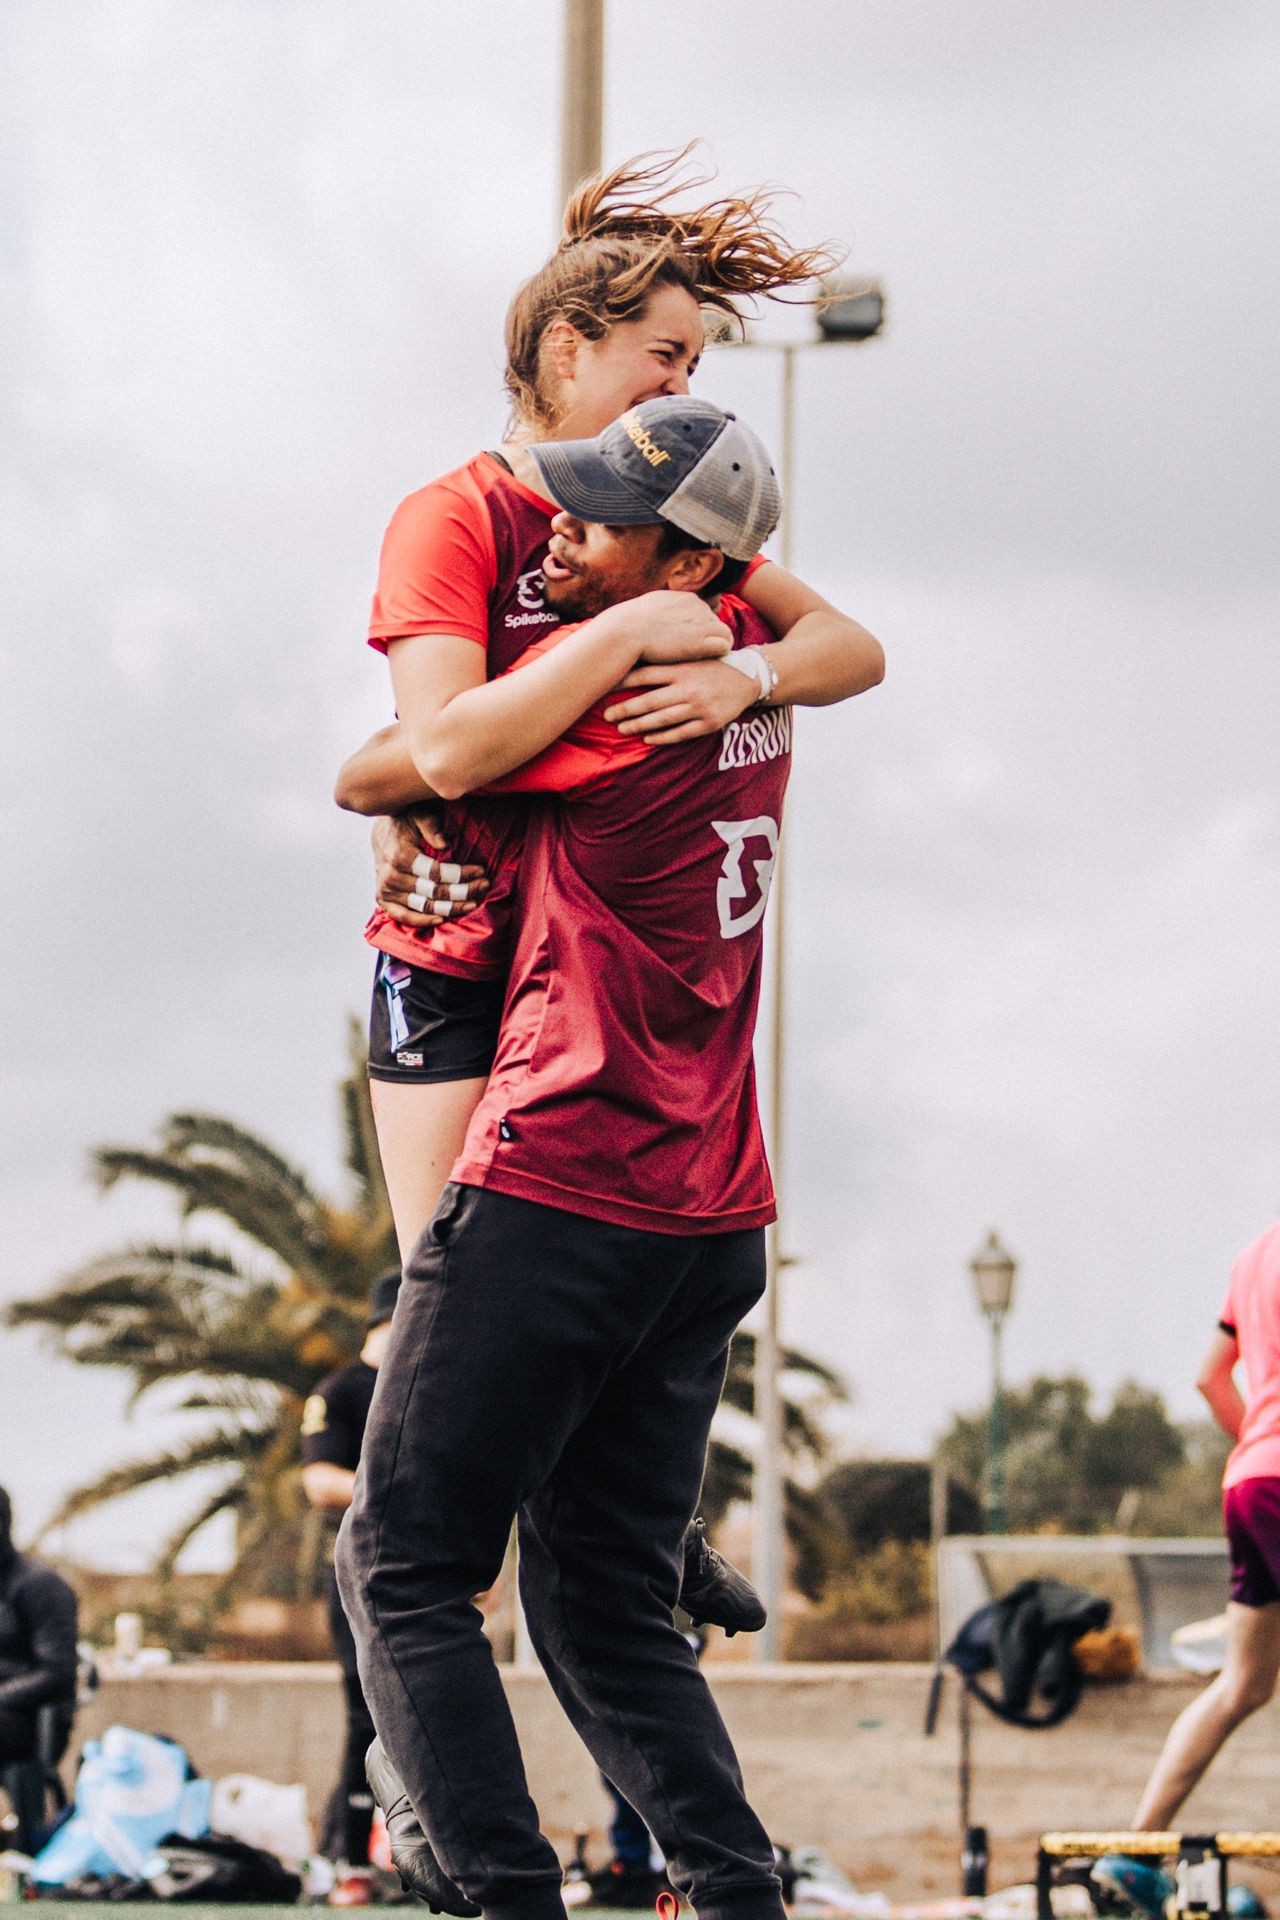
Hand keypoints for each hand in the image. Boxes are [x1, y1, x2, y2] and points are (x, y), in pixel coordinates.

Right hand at [372, 810, 488, 928]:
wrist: (381, 832)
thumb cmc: (405, 821)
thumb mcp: (418, 814)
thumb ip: (431, 826)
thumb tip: (444, 844)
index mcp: (399, 856)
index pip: (436, 873)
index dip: (461, 874)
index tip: (480, 871)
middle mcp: (391, 877)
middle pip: (433, 892)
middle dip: (462, 891)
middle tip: (484, 886)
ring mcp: (386, 891)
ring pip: (424, 907)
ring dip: (451, 908)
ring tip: (472, 903)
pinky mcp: (384, 900)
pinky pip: (404, 917)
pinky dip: (422, 921)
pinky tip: (443, 919)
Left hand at [603, 658, 755, 743]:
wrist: (747, 678)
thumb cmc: (712, 666)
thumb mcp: (691, 657)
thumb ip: (666, 661)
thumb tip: (633, 660)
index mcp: (681, 668)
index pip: (645, 675)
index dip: (623, 682)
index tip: (605, 689)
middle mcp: (689, 687)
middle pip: (650, 700)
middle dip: (625, 709)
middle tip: (606, 716)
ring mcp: (699, 706)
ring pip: (663, 719)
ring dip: (639, 725)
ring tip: (622, 729)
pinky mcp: (709, 723)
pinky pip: (681, 733)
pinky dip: (663, 737)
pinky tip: (648, 739)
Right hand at [609, 591, 731, 665]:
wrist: (625, 632)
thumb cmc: (631, 626)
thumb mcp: (650, 607)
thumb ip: (665, 609)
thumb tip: (663, 618)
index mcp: (686, 598)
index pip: (704, 613)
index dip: (699, 629)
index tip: (690, 643)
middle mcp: (697, 606)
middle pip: (715, 623)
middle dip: (709, 638)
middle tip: (697, 654)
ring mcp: (701, 622)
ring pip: (725, 634)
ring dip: (717, 646)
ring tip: (705, 659)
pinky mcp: (702, 641)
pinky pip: (725, 645)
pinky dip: (720, 654)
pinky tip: (709, 662)